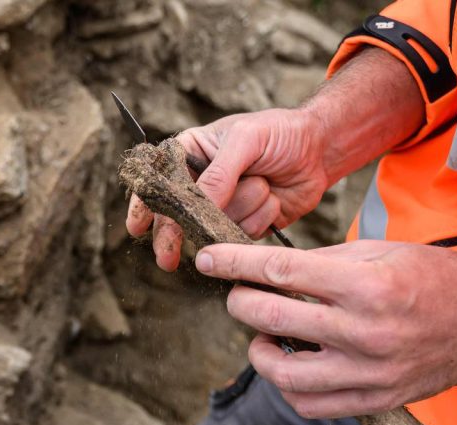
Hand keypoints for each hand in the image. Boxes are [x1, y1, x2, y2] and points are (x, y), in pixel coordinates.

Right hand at [126, 108, 329, 270]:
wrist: (319, 151)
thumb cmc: (280, 133)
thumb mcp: (246, 140)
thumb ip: (219, 172)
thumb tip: (197, 204)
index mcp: (191, 154)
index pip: (159, 182)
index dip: (145, 205)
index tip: (137, 227)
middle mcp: (203, 184)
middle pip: (177, 218)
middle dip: (173, 236)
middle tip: (167, 259)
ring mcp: (223, 208)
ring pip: (217, 228)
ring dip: (244, 210)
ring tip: (264, 184)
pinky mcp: (245, 227)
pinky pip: (242, 237)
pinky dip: (259, 220)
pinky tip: (272, 200)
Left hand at [193, 240, 456, 417]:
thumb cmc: (436, 280)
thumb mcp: (385, 251)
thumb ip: (326, 262)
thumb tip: (273, 270)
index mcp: (367, 285)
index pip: (282, 271)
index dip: (236, 264)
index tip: (209, 260)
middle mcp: (363, 332)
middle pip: (272, 319)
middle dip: (240, 303)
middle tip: (237, 296)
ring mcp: (367, 373)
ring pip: (282, 374)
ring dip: (258, 352)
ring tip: (262, 337)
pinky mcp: (372, 401)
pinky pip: (308, 404)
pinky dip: (287, 386)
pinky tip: (289, 365)